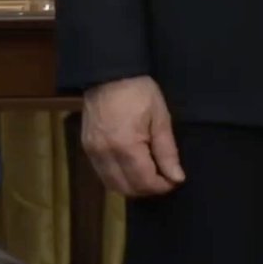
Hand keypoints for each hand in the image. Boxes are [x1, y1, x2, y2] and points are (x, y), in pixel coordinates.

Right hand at [80, 76, 184, 196]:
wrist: (108, 75)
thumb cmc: (139, 92)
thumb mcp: (160, 118)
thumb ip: (167, 151)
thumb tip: (176, 178)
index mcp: (126, 146)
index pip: (145, 182)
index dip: (162, 186)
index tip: (174, 179)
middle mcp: (105, 154)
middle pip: (127, 188)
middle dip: (147, 189)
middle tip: (162, 178)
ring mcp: (92, 152)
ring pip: (112, 185)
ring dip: (132, 186)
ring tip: (147, 173)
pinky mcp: (86, 147)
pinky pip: (102, 173)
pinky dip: (118, 177)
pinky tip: (130, 166)